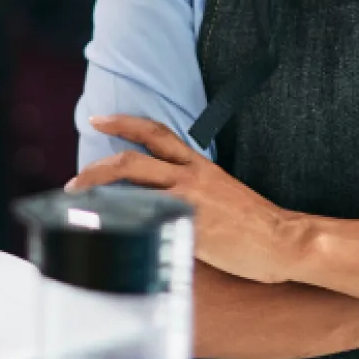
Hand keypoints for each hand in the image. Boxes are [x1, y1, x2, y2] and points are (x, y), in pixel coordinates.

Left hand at [68, 116, 297, 283]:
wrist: (283, 239)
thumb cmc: (256, 223)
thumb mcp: (223, 193)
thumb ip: (194, 190)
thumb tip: (167, 199)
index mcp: (199, 166)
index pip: (157, 133)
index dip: (125, 123)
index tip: (100, 119)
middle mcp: (190, 177)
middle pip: (133, 160)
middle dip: (98, 166)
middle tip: (75, 178)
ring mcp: (188, 202)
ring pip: (133, 186)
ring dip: (100, 191)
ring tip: (79, 203)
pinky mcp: (189, 228)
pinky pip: (149, 220)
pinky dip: (125, 223)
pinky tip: (109, 234)